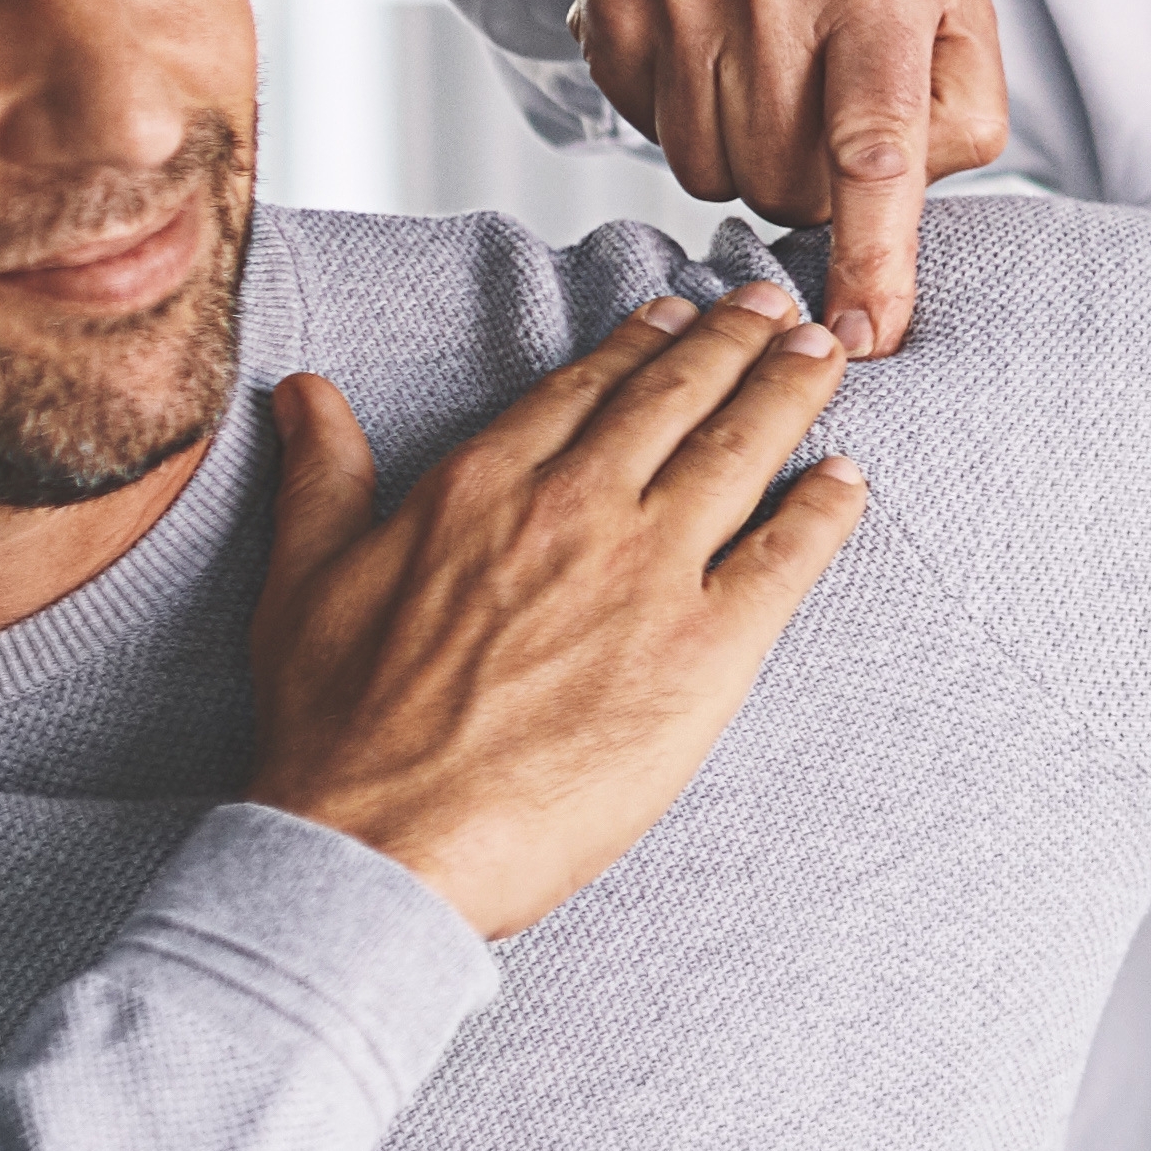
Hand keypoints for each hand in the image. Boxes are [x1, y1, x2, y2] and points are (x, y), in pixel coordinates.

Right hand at [244, 281, 878, 936]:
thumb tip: (306, 395)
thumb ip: (323, 476)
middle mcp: (576, 507)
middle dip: (735, 341)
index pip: (587, 387)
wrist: (384, 843)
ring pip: (741, 451)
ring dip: (791, 392)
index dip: (642, 342)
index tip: (677, 313)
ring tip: (826, 355)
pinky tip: (847, 480)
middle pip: (678, 397)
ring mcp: (649, 573)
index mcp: (485, 484)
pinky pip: (787, 555)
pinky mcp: (707, 650)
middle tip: (776, 307)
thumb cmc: (337, 733)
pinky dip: (824, 509)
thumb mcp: (303, 580)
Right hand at [578, 0, 1012, 350]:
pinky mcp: (607, 9)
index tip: (866, 340)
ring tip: (774, 70)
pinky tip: (714, 48)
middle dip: (818, 182)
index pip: (873, 149)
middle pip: (784, 185)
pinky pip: (648, 133)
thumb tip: (898, 214)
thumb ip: (959, 115)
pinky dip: (688, 117)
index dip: (872, 258)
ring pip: (712, 173)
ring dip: (751, 154)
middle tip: (832, 109)